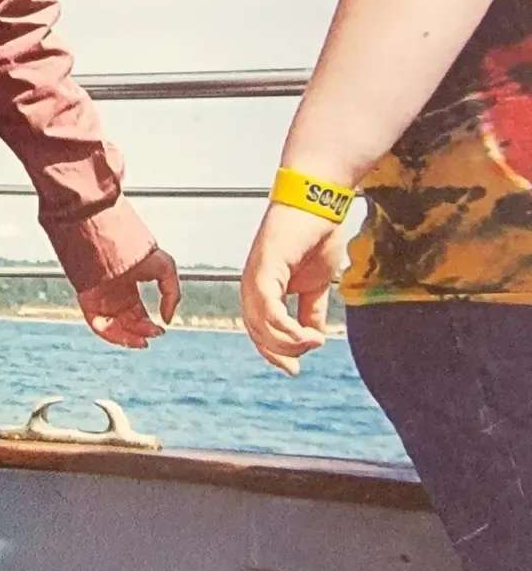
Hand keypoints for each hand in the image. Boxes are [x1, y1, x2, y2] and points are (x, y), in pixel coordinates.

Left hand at [78, 248, 180, 349]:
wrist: (117, 241)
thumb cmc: (139, 252)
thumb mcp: (166, 270)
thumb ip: (171, 295)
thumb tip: (167, 319)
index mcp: (127, 290)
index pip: (137, 315)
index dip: (149, 325)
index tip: (162, 329)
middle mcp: (113, 297)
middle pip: (126, 323)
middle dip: (142, 332)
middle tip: (155, 334)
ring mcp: (100, 300)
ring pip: (113, 327)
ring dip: (128, 338)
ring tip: (143, 342)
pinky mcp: (89, 302)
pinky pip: (98, 325)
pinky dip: (112, 335)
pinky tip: (127, 337)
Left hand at [241, 203, 348, 375]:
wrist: (320, 200)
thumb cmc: (316, 234)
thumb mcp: (316, 282)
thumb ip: (312, 309)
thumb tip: (315, 335)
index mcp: (260, 288)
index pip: (259, 331)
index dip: (275, 353)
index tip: (294, 370)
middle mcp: (251, 285)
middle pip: (257, 333)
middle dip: (280, 353)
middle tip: (304, 359)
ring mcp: (254, 276)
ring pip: (262, 326)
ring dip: (289, 342)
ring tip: (314, 342)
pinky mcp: (264, 268)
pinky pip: (269, 309)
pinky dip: (288, 328)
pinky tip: (308, 335)